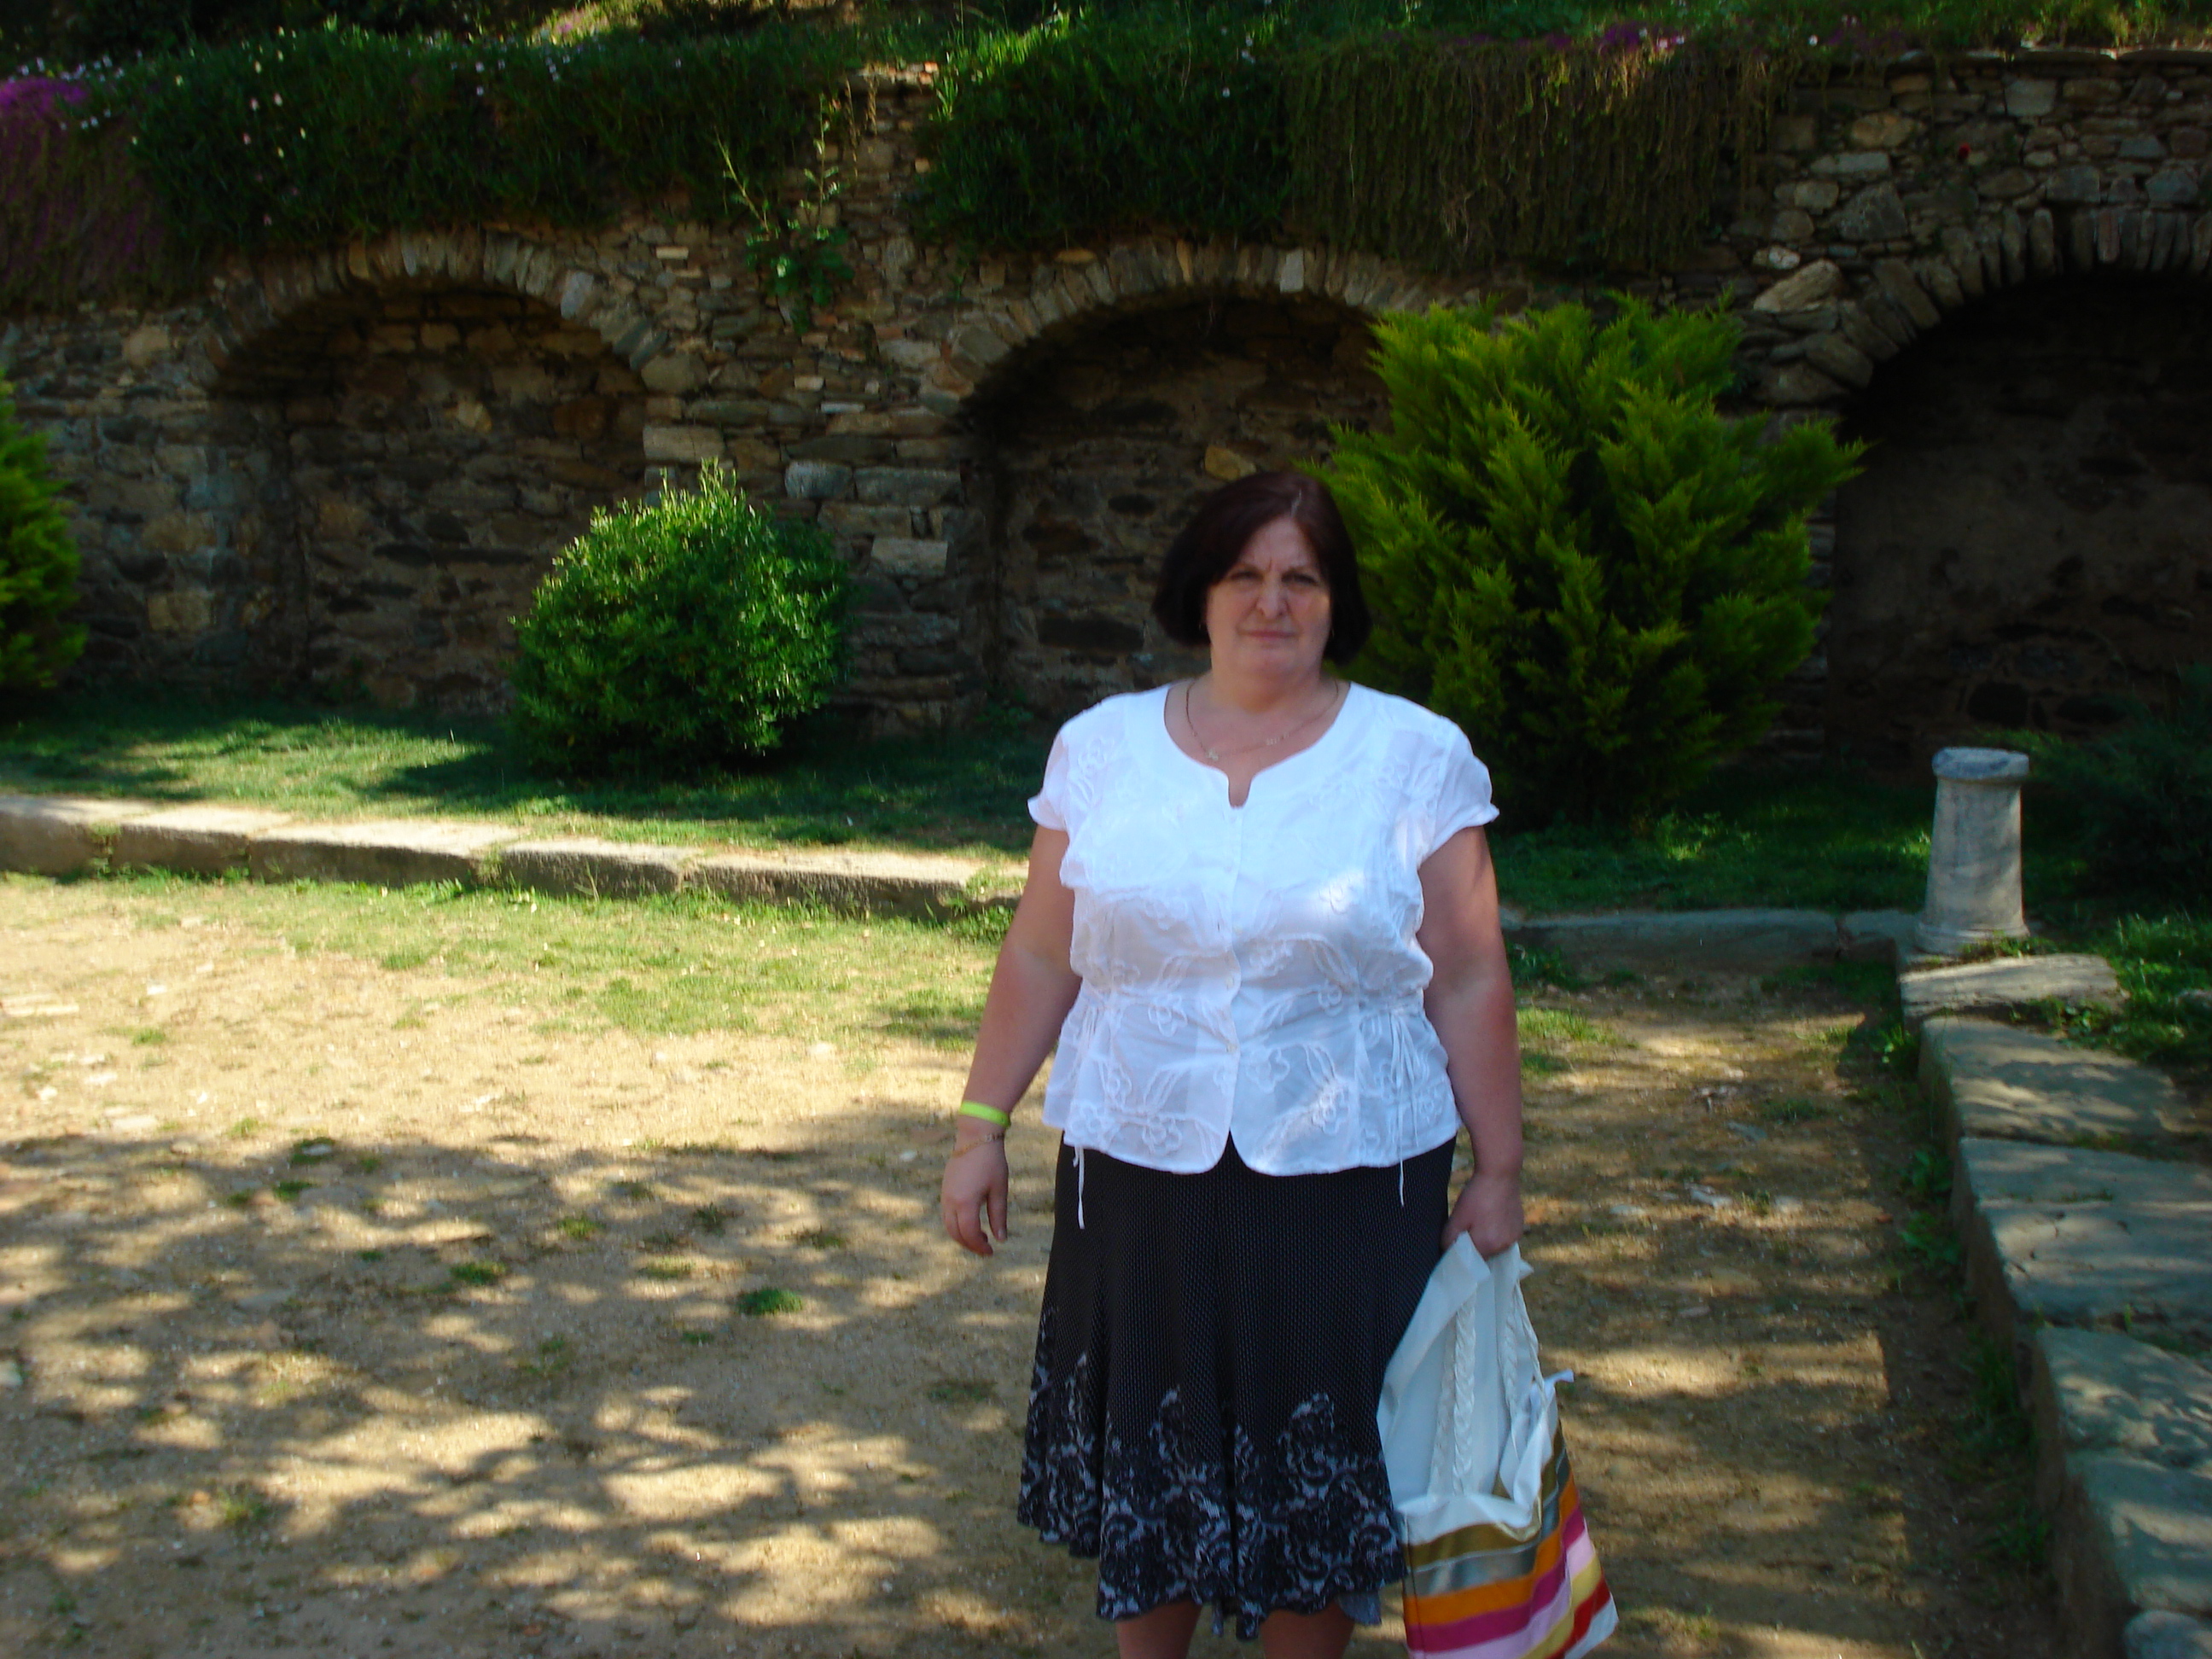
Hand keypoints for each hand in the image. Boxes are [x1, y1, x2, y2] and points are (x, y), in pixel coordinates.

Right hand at [940, 1130, 1008, 1256]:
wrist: (976, 1136)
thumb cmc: (991, 1162)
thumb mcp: (999, 1190)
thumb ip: (998, 1216)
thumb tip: (1000, 1239)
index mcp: (965, 1203)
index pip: (969, 1234)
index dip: (979, 1247)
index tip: (991, 1251)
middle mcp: (950, 1201)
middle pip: (955, 1233)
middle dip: (969, 1244)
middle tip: (985, 1248)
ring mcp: (944, 1195)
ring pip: (948, 1225)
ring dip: (961, 1235)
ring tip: (979, 1236)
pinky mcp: (944, 1189)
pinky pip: (946, 1214)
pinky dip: (956, 1224)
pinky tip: (970, 1221)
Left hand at [1443, 1168, 1522, 1256]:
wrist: (1500, 1175)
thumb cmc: (1476, 1195)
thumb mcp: (1457, 1217)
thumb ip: (1450, 1239)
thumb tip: (1447, 1252)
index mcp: (1488, 1245)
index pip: (1472, 1262)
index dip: (1463, 1254)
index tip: (1457, 1243)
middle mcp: (1504, 1246)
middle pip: (1484, 1255)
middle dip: (1475, 1246)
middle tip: (1468, 1227)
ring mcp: (1514, 1237)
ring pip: (1495, 1247)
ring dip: (1487, 1239)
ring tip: (1481, 1220)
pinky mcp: (1519, 1228)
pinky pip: (1505, 1238)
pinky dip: (1497, 1232)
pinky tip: (1491, 1217)